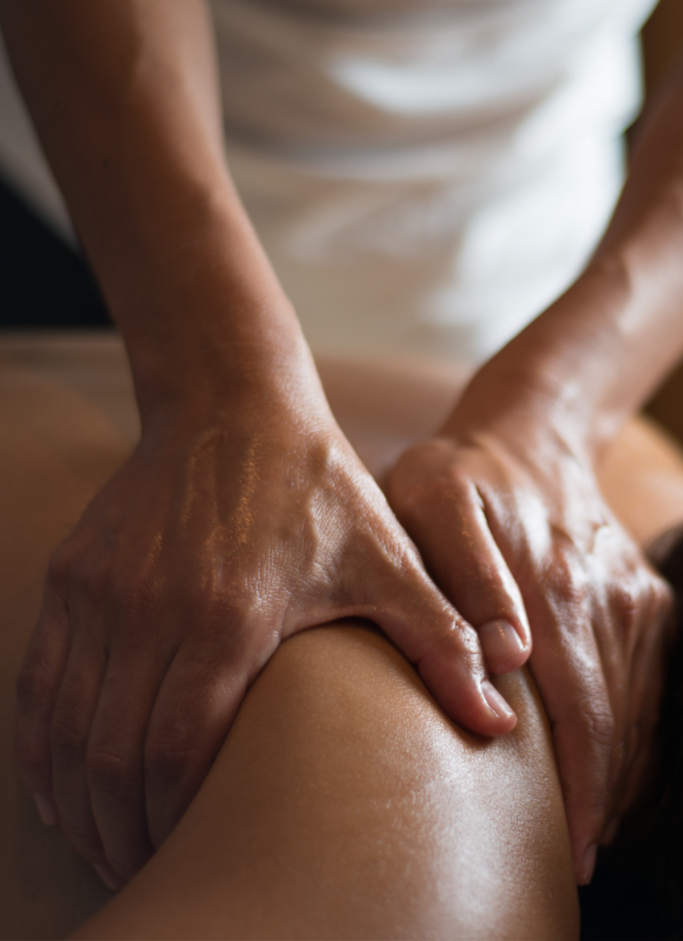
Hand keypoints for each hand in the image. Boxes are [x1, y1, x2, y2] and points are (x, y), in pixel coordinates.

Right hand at [15, 364, 515, 887]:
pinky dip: (41, 746)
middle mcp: (150, 607)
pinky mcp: (74, 575)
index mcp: (230, 614)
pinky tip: (57, 784)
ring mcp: (102, 591)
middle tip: (150, 862)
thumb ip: (442, 641)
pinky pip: (39, 682)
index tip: (197, 850)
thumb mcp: (389, 560)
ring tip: (105, 841)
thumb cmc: (316, 487)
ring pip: (67, 729)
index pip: (180, 749)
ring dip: (78, 801)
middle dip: (126, 828)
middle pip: (115, 757)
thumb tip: (497, 723)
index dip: (179, 817)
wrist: (234, 405)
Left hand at [387, 367, 672, 883]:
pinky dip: (634, 730)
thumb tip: (509, 659)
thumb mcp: (433, 503)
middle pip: (616, 724)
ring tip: (587, 823)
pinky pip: (650, 680)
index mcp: (554, 587)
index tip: (570, 846)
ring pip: (639, 708)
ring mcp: (633, 598)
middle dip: (602, 799)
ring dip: (618, 771)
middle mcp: (607, 600)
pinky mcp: (645, 596)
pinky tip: (611, 762)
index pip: (580, 714)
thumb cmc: (460, 475)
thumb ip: (465, 578)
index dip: (581, 788)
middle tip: (575, 857)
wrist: (526, 433)